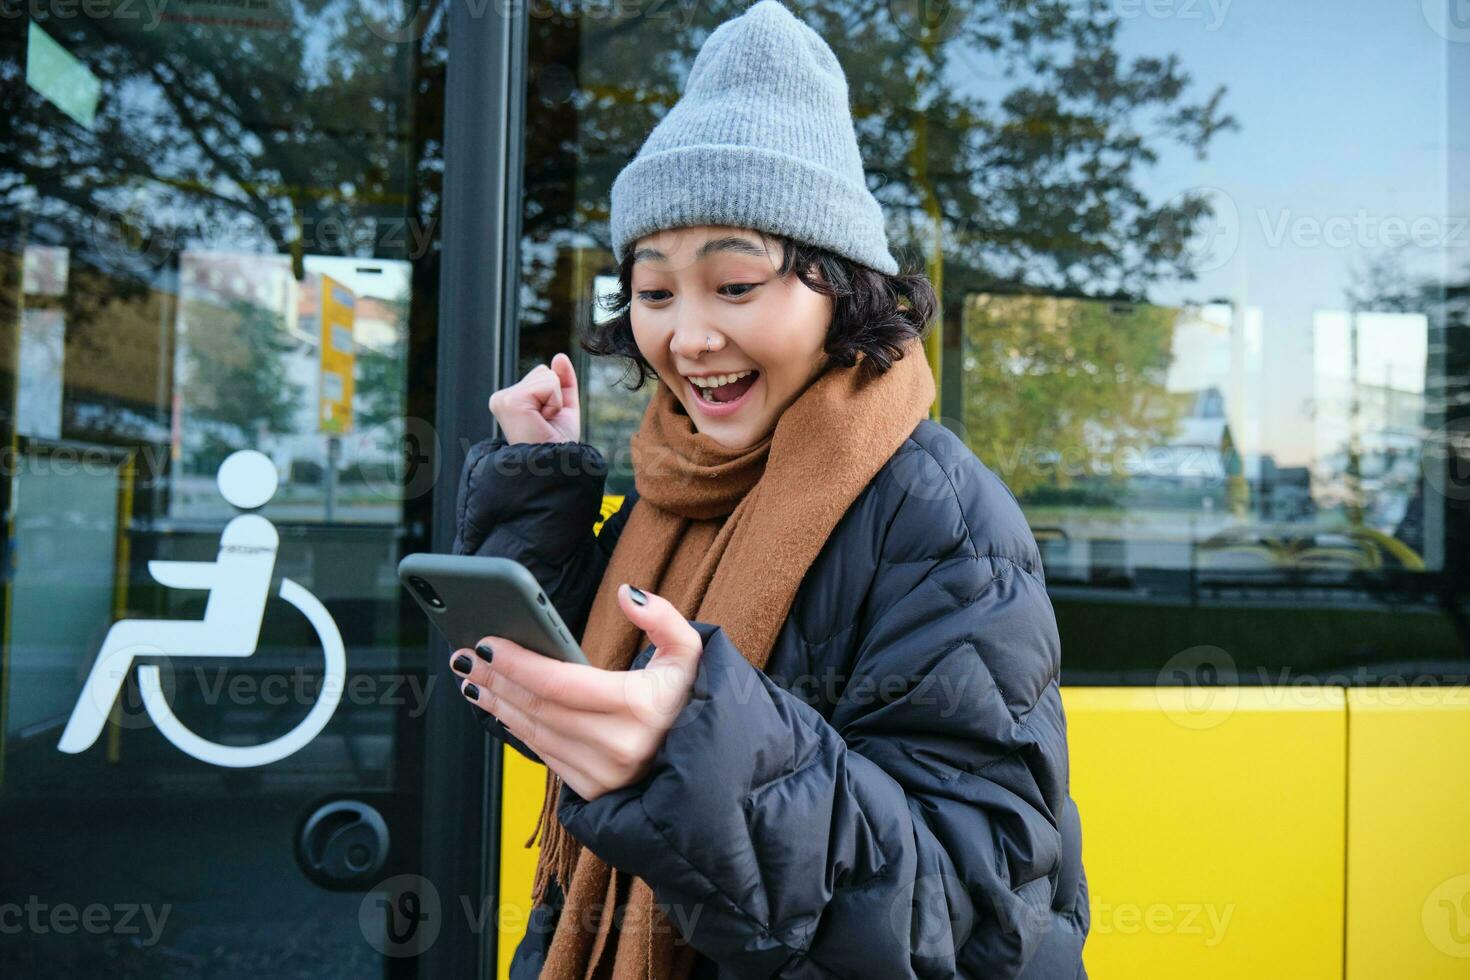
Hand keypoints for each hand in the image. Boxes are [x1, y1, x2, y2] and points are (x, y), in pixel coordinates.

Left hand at [449, 584, 703, 799]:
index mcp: (639, 708)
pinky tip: (499, 708)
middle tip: (468, 655)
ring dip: (496, 704)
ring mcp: (603, 774)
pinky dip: (516, 729)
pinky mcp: (593, 790)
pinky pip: (543, 755)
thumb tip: (626, 594)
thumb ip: (664, 618)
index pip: (561, 683)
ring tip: (472, 679)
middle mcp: (618, 746)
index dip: (518, 662)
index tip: (489, 641)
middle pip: (538, 706)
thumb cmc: (692, 702)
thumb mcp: (692, 653)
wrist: (707, 766)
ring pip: (534, 732)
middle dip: (496, 678)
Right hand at [488, 352, 580, 443]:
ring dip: (556, 402)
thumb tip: (559, 356)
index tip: (546, 422)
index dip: (556, 397)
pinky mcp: (510, 401)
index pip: (543, 375)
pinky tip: (542, 420)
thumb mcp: (564, 407)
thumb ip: (562, 381)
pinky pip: (548, 384)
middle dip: (556, 397)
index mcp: (509, 401)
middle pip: (544, 372)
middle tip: (546, 424)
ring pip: (546, 376)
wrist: (554, 466)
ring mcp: (503, 399)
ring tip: (544, 424)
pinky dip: (555, 403)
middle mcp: (501, 398)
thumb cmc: (557, 445)